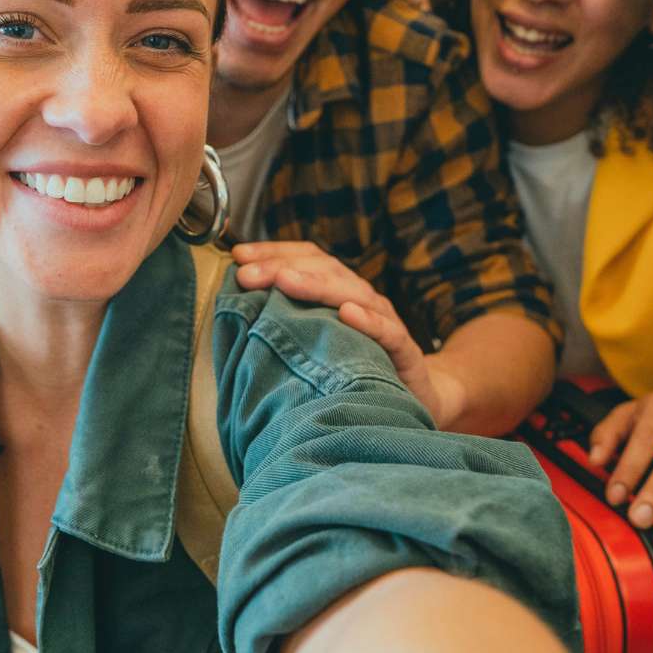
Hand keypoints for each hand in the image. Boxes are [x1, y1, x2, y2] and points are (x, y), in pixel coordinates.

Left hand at [231, 242, 462, 425]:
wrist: (417, 400)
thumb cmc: (356, 368)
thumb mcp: (318, 341)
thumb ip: (287, 322)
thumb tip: (235, 307)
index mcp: (338, 292)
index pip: (307, 259)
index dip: (274, 252)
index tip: (238, 255)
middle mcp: (362, 299)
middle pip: (324, 270)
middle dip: (282, 267)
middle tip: (247, 273)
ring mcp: (385, 322)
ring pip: (353, 293)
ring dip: (317, 285)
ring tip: (285, 282)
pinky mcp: (405, 351)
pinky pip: (388, 332)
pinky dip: (369, 320)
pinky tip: (347, 314)